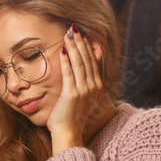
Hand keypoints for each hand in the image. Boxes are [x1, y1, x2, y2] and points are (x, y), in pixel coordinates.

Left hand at [46, 24, 109, 153]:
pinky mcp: (73, 94)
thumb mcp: (83, 97)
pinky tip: (62, 50)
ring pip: (80, 63)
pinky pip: (69, 73)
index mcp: (98, 86)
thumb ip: (84, 81)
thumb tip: (81, 66)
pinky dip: (66, 61)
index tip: (82, 33)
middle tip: (74, 27)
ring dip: (74, 47)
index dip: (87, 45)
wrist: (69, 132)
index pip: (93, 61)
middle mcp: (94, 87)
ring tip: (68, 34)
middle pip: (88, 59)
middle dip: (81, 41)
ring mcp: (85, 90)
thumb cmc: (72, 116)